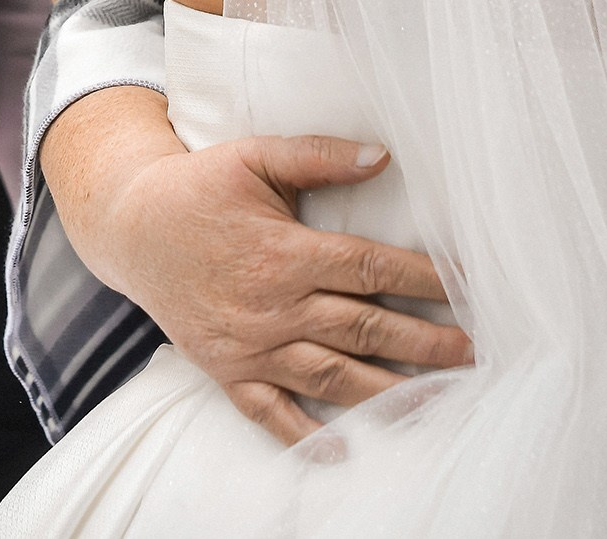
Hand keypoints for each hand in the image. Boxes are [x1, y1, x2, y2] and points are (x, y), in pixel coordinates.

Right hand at [47, 89, 471, 444]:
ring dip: (389, 392)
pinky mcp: (228, 372)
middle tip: (477, 352)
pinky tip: (346, 450)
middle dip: (426, 342)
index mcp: (284, 252)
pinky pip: (270, 414)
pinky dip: (306, 437)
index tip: (469, 285)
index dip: (424, 277)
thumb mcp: (255, 156)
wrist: (130, 228)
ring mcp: (250, 346)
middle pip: (363, 328)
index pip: (369, 268)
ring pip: (331, 377)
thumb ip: (319, 155)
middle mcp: (272, 306)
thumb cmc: (200, 187)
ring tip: (440, 398)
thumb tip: (382, 157)